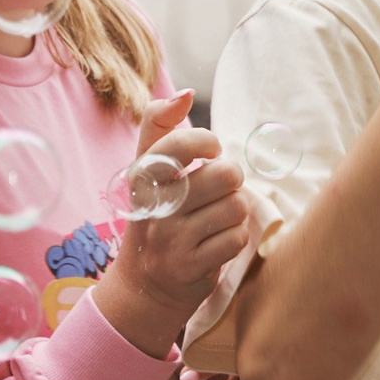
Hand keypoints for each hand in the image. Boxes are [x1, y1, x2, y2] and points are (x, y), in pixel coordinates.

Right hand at [94, 92, 255, 358]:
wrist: (143, 286)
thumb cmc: (155, 216)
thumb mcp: (148, 172)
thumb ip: (160, 126)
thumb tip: (186, 93)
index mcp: (142, 177)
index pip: (176, 145)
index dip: (205, 142)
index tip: (211, 150)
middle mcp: (153, 208)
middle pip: (225, 175)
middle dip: (232, 181)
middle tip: (218, 192)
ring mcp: (170, 240)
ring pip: (236, 208)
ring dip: (234, 212)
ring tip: (215, 220)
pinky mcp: (189, 268)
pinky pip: (236, 240)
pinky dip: (233, 240)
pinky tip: (215, 245)